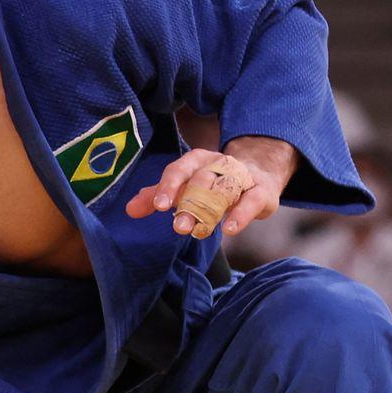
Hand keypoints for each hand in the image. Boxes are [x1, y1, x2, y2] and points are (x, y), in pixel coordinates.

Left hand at [125, 138, 295, 239]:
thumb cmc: (211, 182)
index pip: (179, 169)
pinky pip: (252, 200)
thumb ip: (157, 196)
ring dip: (211, 210)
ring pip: (225, 189)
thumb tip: (129, 209)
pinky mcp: (262, 191)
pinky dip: (241, 214)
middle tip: (179, 227)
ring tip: (198, 232)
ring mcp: (241, 176)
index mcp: (196, 161)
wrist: (258, 173)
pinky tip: (230, 229)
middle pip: (201, 180)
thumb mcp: (183, 186)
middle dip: (189, 203)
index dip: (169, 186)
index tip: (158, 206)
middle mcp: (218, 163)